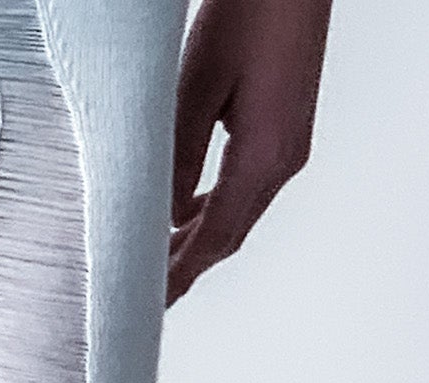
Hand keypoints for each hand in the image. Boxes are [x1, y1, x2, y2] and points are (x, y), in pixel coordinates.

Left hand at [168, 0, 332, 304]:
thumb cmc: (249, 13)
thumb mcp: (195, 88)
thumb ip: (177, 160)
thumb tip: (163, 219)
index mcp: (266, 156)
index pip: (213, 240)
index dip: (177, 277)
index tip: (144, 306)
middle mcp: (285, 158)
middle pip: (227, 236)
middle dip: (183, 268)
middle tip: (138, 296)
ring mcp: (290, 144)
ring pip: (236, 214)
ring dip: (196, 241)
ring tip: (153, 264)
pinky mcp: (285, 128)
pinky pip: (245, 187)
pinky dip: (211, 210)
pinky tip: (182, 214)